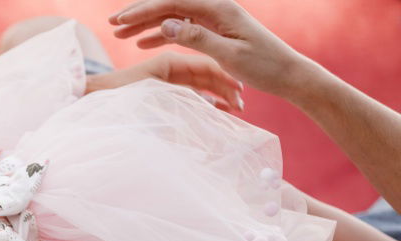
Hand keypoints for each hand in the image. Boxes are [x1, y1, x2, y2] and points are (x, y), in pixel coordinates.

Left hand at [88, 52, 242, 111]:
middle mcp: (169, 68)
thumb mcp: (152, 99)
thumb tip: (207, 109)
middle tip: (243, 106)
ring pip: (200, 87)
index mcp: (169, 63)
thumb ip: (180, 101)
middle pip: (206, 76)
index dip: (225, 80)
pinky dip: (203, 102)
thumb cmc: (118, 100)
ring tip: (236, 111)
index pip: (206, 67)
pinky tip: (218, 112)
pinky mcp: (161, 92)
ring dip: (218, 97)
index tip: (241, 93)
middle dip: (226, 89)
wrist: (90, 103)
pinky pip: (189, 95)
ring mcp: (166, 79)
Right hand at [109, 0, 310, 98]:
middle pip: (169, 4)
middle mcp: (215, 8)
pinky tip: (143, 43)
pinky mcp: (214, 31)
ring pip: (171, 16)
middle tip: (112, 24)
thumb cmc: (264, 66)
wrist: (289, 73)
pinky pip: (181, 28)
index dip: (143, 10)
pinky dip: (160, 34)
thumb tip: (166, 24)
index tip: (120, 21)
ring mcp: (214, 19)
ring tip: (119, 34)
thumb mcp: (229, 54)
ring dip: (145, 24)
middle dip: (138, 13)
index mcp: (219, 9)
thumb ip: (197, 38)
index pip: (173, 3)